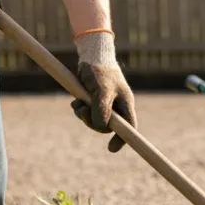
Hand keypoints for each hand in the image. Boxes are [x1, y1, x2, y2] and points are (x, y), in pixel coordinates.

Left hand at [70, 31, 134, 152]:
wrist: (91, 56)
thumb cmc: (100, 71)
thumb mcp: (101, 91)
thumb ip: (102, 110)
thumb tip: (101, 128)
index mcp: (125, 104)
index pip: (128, 127)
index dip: (122, 140)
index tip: (111, 149)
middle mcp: (117, 106)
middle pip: (107, 126)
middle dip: (93, 122)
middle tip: (82, 113)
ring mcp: (105, 104)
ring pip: (95, 120)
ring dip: (83, 115)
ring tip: (77, 104)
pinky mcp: (94, 100)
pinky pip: (87, 113)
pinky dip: (80, 110)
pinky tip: (76, 101)